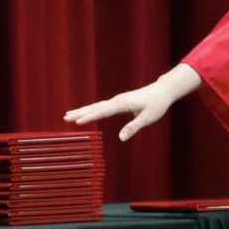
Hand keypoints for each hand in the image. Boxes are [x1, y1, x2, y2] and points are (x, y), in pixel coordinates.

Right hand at [64, 63, 202, 141]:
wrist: (163, 91)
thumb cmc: (157, 104)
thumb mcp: (147, 118)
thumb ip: (134, 127)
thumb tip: (121, 138)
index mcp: (122, 104)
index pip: (102, 111)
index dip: (89, 117)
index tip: (77, 122)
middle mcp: (117, 100)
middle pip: (95, 107)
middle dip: (80, 112)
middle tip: (65, 117)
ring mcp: (118, 100)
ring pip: (97, 105)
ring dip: (83, 110)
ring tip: (69, 114)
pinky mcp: (120, 101)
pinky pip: (102, 106)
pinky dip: (92, 109)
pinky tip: (86, 112)